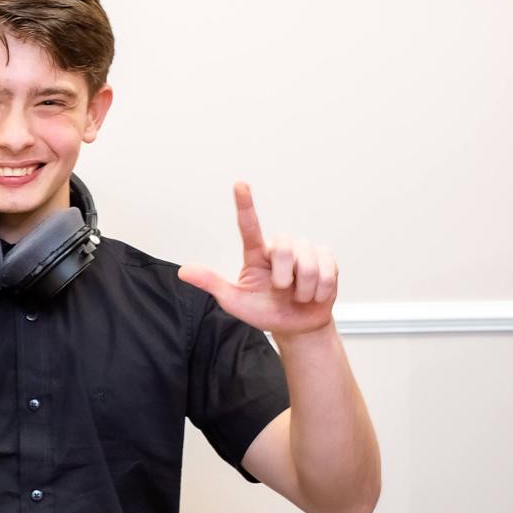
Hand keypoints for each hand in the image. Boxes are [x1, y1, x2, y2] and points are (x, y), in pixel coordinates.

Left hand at [177, 181, 337, 337]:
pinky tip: (315, 294)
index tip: (240, 185)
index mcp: (256, 254)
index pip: (249, 227)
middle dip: (284, 277)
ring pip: (308, 263)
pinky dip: (321, 290)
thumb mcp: (235, 302)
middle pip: (284, 249)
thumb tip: (184, 271)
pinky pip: (327, 271)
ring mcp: (305, 251)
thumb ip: (212, 284)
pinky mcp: (326, 258)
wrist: (296, 326)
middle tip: (282, 291)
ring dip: (304, 289)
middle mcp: (280, 248)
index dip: (245, 205)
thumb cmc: (265, 311)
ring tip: (299, 295)